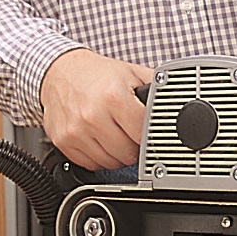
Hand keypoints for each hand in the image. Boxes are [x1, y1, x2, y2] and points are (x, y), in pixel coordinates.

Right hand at [40, 49, 153, 169]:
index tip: (149, 133)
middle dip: (136, 147)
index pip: (143, 134)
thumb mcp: (132, 73)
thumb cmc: (97, 74)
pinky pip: (91, 164)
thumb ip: (155, 91)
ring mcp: (76, 131)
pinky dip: (100, 157)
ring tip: (117, 135)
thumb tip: (177, 107)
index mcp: (113, 97)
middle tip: (133, 134)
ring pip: (111, 162)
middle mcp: (93, 115)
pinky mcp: (63, 141)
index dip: (150, 136)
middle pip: (128, 153)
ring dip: (118, 154)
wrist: (59, 72)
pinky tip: (101, 140)